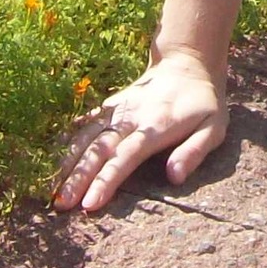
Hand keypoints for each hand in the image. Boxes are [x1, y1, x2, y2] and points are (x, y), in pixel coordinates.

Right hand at [51, 48, 226, 214]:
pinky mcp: (112, 105)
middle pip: (99, 150)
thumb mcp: (213, 127)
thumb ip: (194, 151)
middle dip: (78, 177)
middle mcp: (130, 119)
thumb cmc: (203, 104)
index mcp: (154, 128)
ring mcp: (118, 110)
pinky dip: (70, 137)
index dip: (106, 181)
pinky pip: (87, 122)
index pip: (125, 158)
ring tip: (53, 188)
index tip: (89, 204)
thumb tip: (174, 177)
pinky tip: (55, 156)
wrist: (188, 63)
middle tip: (61, 204)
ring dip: (69, 162)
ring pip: (87, 136)